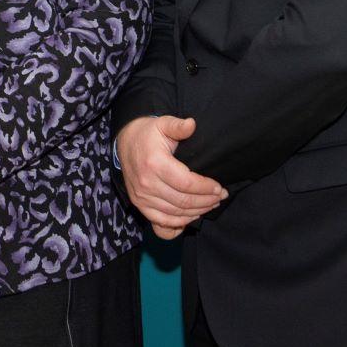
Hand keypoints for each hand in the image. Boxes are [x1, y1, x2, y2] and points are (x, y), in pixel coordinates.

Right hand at [117, 116, 226, 238]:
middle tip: (220, 197)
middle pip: (183, 201)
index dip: (206, 188)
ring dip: (197, 212)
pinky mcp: (139, 204)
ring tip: (211, 204)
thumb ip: (178, 126)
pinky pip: (162, 221)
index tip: (219, 188)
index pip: (186, 184)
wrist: (125, 142)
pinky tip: (193, 215)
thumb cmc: (149, 134)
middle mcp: (146, 183)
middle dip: (206, 201)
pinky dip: (180, 222)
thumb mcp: (163, 124)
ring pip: (176, 213)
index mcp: (155, 163)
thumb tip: (191, 124)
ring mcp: (142, 196)